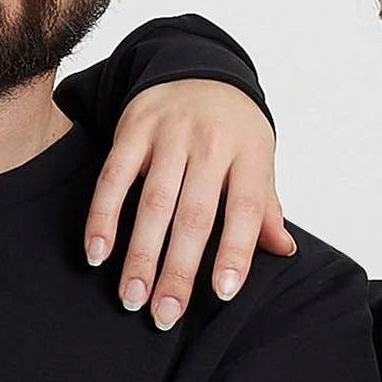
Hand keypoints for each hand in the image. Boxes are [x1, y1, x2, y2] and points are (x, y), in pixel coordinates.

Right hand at [84, 79, 292, 329]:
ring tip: (131, 297)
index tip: (222, 293)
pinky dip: (102, 217)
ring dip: (139, 255)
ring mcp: (168, 133)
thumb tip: (284, 251)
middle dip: (177, 269)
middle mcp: (210, 142)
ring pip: (152, 202)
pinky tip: (97, 253)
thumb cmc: (232, 129)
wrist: (197, 66)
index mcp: (249, 153)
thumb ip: (265, 208)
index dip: (235, 252)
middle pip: (193, 215)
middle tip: (164, 315)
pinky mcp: (132, 128)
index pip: (244, 209)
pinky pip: (113, 178)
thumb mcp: (258, 161)